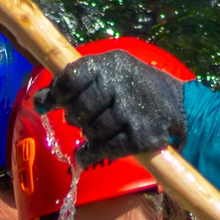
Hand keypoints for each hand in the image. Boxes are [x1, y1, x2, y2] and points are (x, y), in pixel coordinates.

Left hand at [36, 50, 185, 165]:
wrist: (182, 107)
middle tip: (82, 119)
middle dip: (76, 118)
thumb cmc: (137, 89)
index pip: (70, 78)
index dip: (55, 94)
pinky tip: (85, 156)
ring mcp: (131, 110)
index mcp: (110, 63)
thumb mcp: (111, 73)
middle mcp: (120, 84)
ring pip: (92, 130)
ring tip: (97, 131)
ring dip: (89, 135)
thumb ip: (76, 82)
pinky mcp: (141, 135)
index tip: (49, 105)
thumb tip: (38, 100)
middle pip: (79, 109)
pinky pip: (105, 149)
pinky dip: (90, 155)